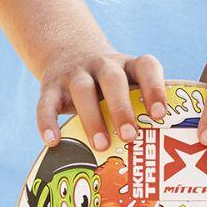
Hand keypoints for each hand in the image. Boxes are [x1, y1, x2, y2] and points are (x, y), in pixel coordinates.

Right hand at [37, 47, 167, 150]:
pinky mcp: (51, 86)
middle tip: (130, 136)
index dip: (154, 89)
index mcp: (128, 66)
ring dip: (92, 118)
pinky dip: (47, 122)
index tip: (160, 114)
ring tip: (101, 146)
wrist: (70, 52)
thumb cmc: (108, 86)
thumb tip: (156, 154)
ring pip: (82, 89)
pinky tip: (53, 142)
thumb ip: (137, 110)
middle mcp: (103, 64)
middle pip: (113, 79)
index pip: (146, 67)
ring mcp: (75, 73)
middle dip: (122, 108)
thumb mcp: (125, 85)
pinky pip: (46, 103)